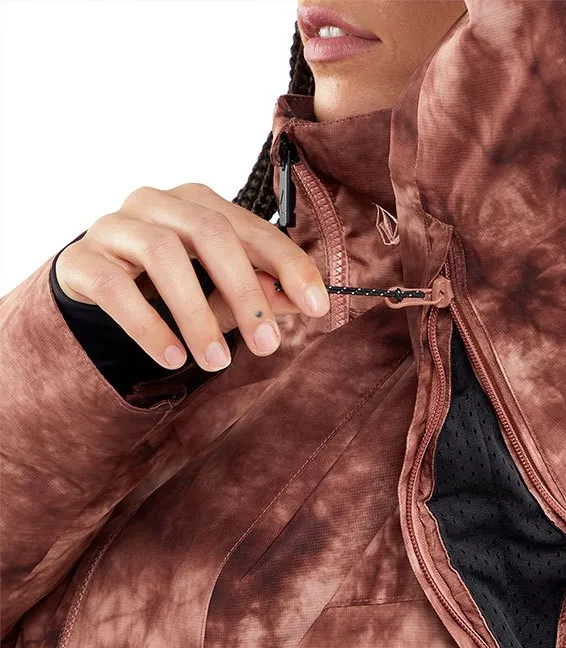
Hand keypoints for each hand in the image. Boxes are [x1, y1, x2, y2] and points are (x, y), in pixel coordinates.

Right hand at [54, 182, 331, 371]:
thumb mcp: (218, 290)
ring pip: (162, 255)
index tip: (318, 307)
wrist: (92, 283)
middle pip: (209, 232)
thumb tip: (301, 302)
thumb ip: (258, 293)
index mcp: (199, 203)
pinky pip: (116, 289)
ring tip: (217, 361)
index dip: (290, 266)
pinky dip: (149, 326)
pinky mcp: (81, 260)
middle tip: (268, 345)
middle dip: (245, 291)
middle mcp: (157, 203)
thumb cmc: (169, 283)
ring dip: (197, 315)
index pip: (254, 228)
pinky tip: (173, 358)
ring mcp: (114, 226)